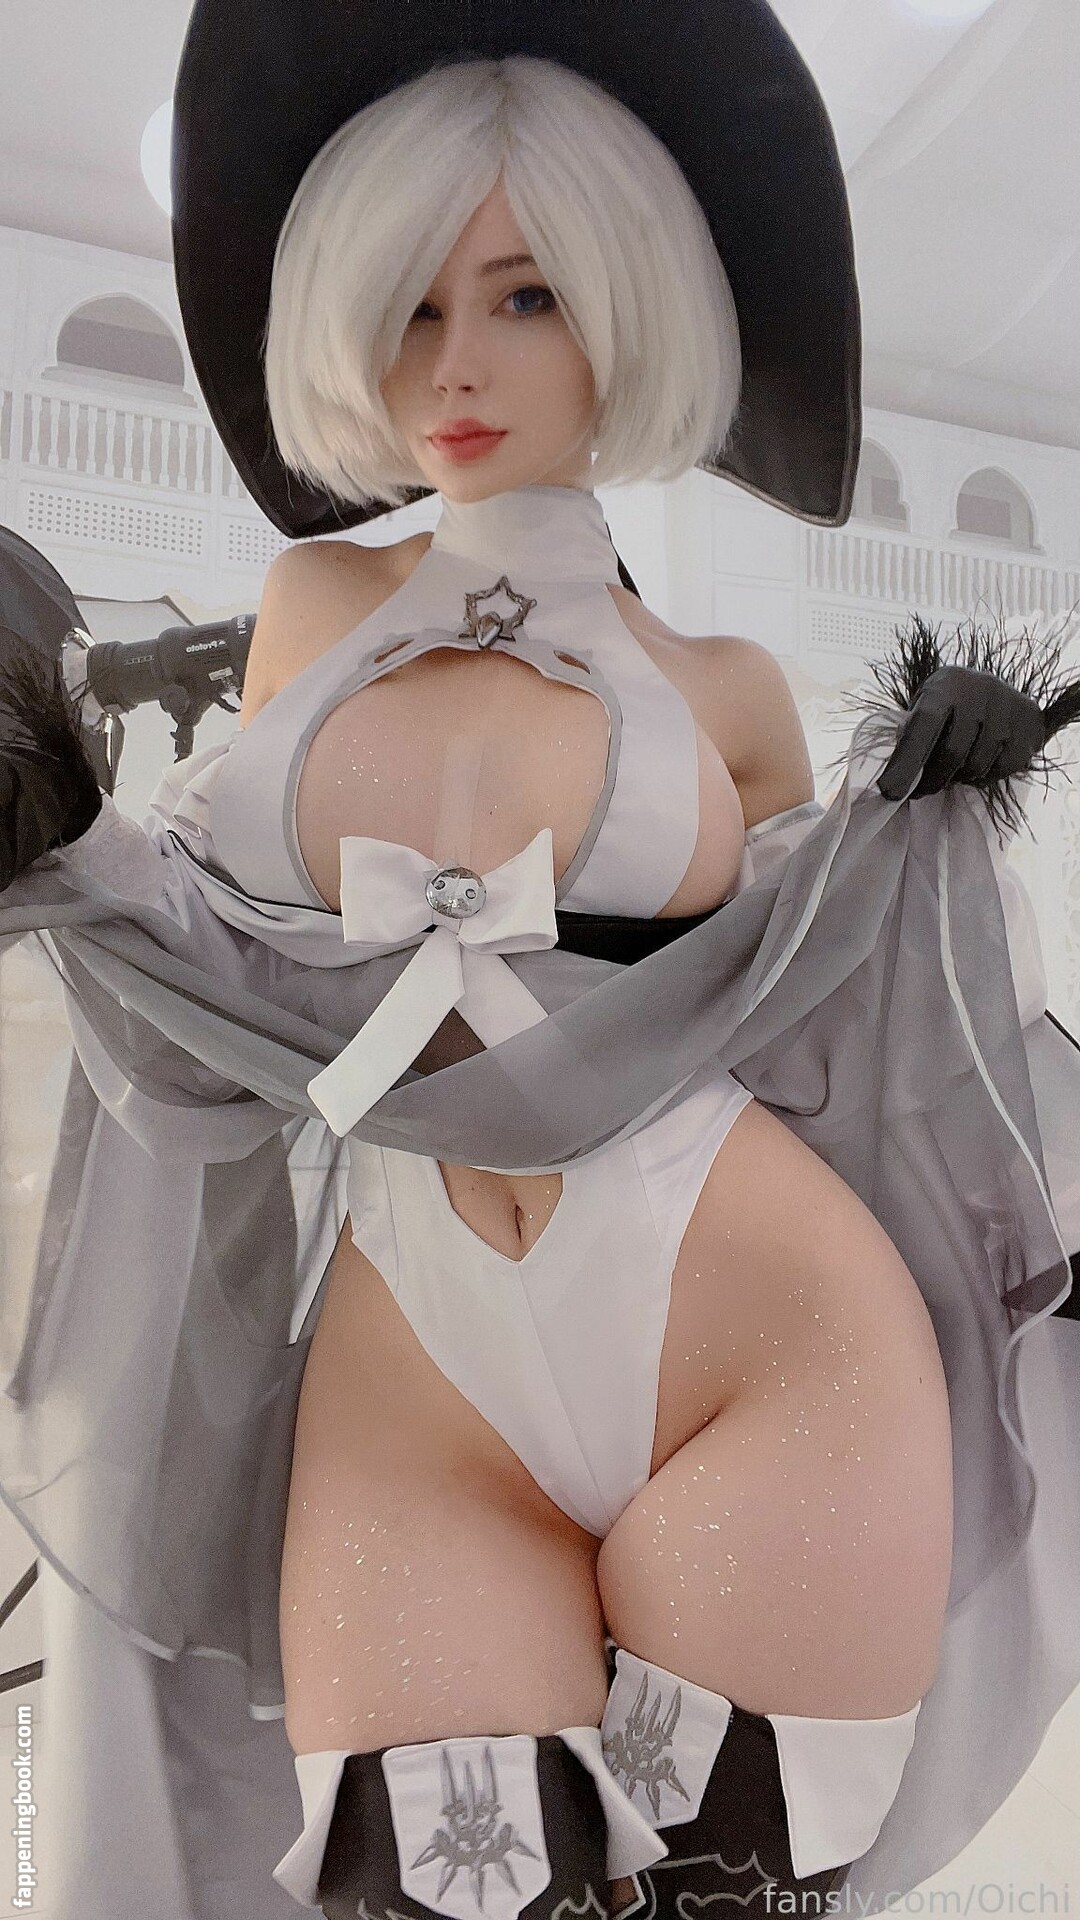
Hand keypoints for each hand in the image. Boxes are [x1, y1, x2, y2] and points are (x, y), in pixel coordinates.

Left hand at [876, 664, 1046, 801]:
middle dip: (932, 780)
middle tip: (920, 790)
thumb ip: (912, 735)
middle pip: (952, 753)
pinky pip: (1001, 770)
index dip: (905, 763)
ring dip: (959, 778)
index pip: (923, 726)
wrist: (997, 692)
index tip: (889, 793)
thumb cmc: (951, 706)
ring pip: (976, 766)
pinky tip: (979, 765)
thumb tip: (895, 780)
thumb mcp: (926, 708)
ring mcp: (1007, 708)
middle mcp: (979, 691)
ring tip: (953, 770)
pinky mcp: (1028, 726)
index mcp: (945, 686)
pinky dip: (985, 777)